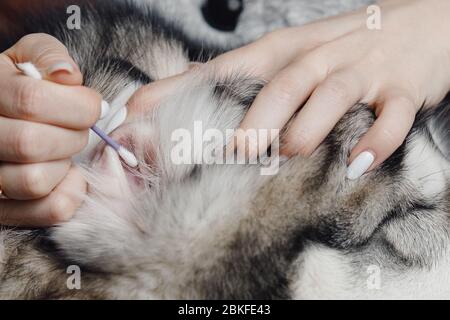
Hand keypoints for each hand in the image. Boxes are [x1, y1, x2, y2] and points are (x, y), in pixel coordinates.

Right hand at [0, 34, 101, 225]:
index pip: (32, 102)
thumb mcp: (30, 58)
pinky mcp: (5, 207)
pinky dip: (69, 193)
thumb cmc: (25, 85)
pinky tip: (67, 174)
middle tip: (78, 128)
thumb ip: (49, 56)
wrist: (7, 115)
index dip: (78, 105)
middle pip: (30, 143)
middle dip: (73, 134)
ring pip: (33, 182)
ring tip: (63, 150)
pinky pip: (47, 210)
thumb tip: (67, 76)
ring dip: (64, 165)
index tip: (92, 105)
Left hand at [130, 0, 449, 178]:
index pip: (227, 70)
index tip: (138, 114)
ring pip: (329, 97)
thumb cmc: (342, 46)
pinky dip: (374, 141)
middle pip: (281, 85)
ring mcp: (361, 72)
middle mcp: (318, 58)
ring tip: (288, 153)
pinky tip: (357, 162)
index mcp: (284, 52)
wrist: (421, 24)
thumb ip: (243, 72)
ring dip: (306, 130)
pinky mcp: (401, 90)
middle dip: (254, 119)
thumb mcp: (289, 52)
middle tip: (232, 151)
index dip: (182, 90)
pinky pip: (389, 118)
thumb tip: (190, 81)